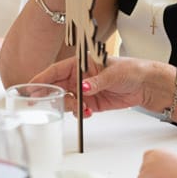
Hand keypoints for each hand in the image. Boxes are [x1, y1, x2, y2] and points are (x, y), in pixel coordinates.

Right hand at [31, 56, 158, 115]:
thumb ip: (96, 81)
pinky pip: (78, 110)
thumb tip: (83, 88)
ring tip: (81, 109)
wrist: (146, 85)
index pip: (56, 71)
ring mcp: (85, 91)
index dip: (42, 78)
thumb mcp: (112, 73)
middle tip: (41, 104)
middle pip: (57, 87)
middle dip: (50, 96)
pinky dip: (80, 113)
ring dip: (69, 107)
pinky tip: (87, 113)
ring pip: (67, 101)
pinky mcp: (92, 103)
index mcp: (81, 64)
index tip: (31, 86)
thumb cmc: (131, 69)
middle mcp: (79, 77)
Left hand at [137, 149, 176, 177]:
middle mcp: (153, 155)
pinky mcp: (147, 172)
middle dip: (149, 171)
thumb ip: (163, 161)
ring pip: (142, 172)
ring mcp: (149, 163)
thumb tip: (158, 166)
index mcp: (160, 151)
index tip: (153, 170)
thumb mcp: (173, 160)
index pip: (148, 155)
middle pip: (144, 163)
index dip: (150, 164)